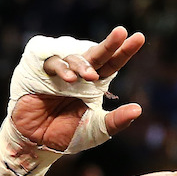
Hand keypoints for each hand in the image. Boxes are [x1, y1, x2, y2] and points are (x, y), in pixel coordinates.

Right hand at [12, 26, 144, 150]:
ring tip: (90, 77)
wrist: (36, 143)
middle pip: (96, 53)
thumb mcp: (96, 130)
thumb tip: (138, 109)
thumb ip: (116, 121)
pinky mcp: (38, 70)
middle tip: (121, 32)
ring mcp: (59, 69)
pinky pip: (51, 60)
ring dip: (82, 64)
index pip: (112, 63)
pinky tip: (68, 78)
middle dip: (109, 43)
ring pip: (73, 56)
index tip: (140, 37)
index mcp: (95, 82)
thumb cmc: (67, 134)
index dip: (124, 51)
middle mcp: (78, 72)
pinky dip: (60, 67)